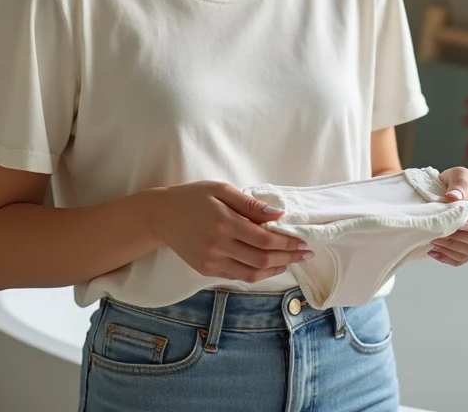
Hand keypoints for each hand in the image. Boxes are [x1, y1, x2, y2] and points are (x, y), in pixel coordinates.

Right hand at [150, 181, 312, 282]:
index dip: (287, 243)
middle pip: (262, 259)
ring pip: (252, 273)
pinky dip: (258, 273)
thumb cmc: (193, 198)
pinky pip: (238, 276)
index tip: (303, 241)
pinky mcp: (206, 270)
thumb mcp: (221, 190)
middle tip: (305, 254)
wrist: (161, 216)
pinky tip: (270, 265)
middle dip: (288, 257)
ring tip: (291, 262)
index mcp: (224, 223)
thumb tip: (278, 215)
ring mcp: (211, 262)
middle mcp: (218, 246)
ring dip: (276, 269)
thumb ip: (250, 204)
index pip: (264, 239)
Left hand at [427, 167, 467, 266]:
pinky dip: (446, 257)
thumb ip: (461, 184)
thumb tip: (454, 198)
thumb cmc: (459, 181)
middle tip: (442, 231)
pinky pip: (460, 259)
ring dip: (452, 248)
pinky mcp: (465, 248)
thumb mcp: (461, 174)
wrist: (445, 190)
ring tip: (434, 238)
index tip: (462, 223)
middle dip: (463, 239)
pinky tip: (432, 250)